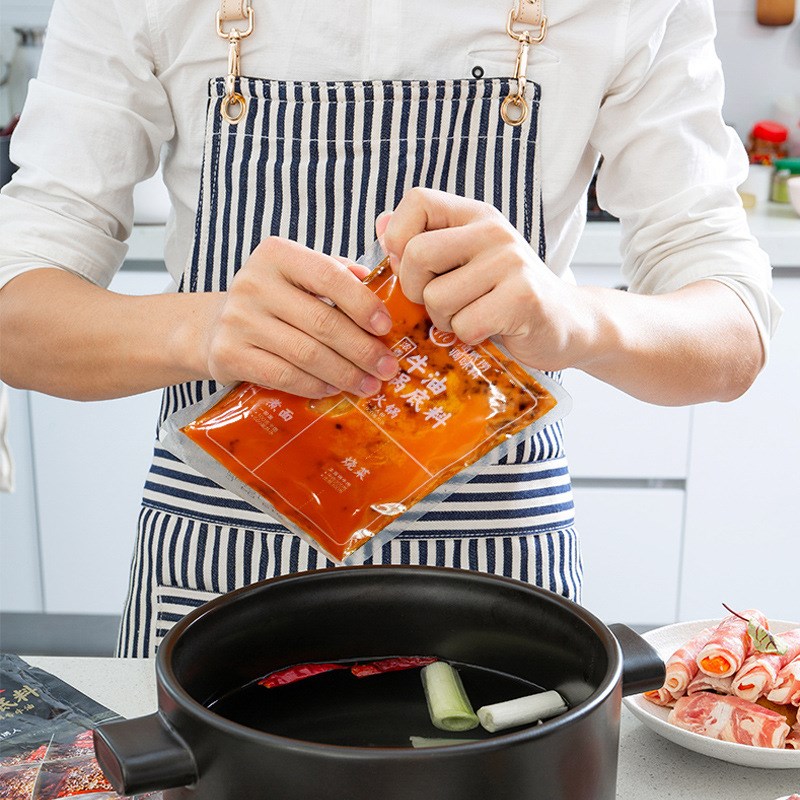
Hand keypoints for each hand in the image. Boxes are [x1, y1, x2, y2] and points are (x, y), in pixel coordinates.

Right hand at [204, 237, 398, 396]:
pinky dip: (315, 385)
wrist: (215, 326)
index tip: (385, 327)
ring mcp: (238, 320)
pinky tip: (334, 389)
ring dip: (345, 373)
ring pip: (306, 353)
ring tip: (369, 384)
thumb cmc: (274, 300)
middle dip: (362, 349)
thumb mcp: (299, 275)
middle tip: (387, 367)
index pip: (329, 275)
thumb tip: (380, 280)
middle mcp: (253, 283)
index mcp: (276, 254)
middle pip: (322, 321)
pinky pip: (283, 376)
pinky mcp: (228, 354)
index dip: (362, 303)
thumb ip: (337, 272)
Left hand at [378, 188, 596, 370]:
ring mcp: (510, 261)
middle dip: (415, 290)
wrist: (565, 326)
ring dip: (445, 321)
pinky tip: (489, 331)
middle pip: (416, 253)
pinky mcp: (523, 297)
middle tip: (441, 304)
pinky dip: (468, 337)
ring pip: (436, 297)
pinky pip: (463, 324)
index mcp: (474, 216)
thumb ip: (422, 247)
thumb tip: (381, 226)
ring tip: (472, 318)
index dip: (399, 236)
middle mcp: (492, 231)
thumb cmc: (503, 299)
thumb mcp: (463, 266)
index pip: (417, 200)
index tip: (411, 266)